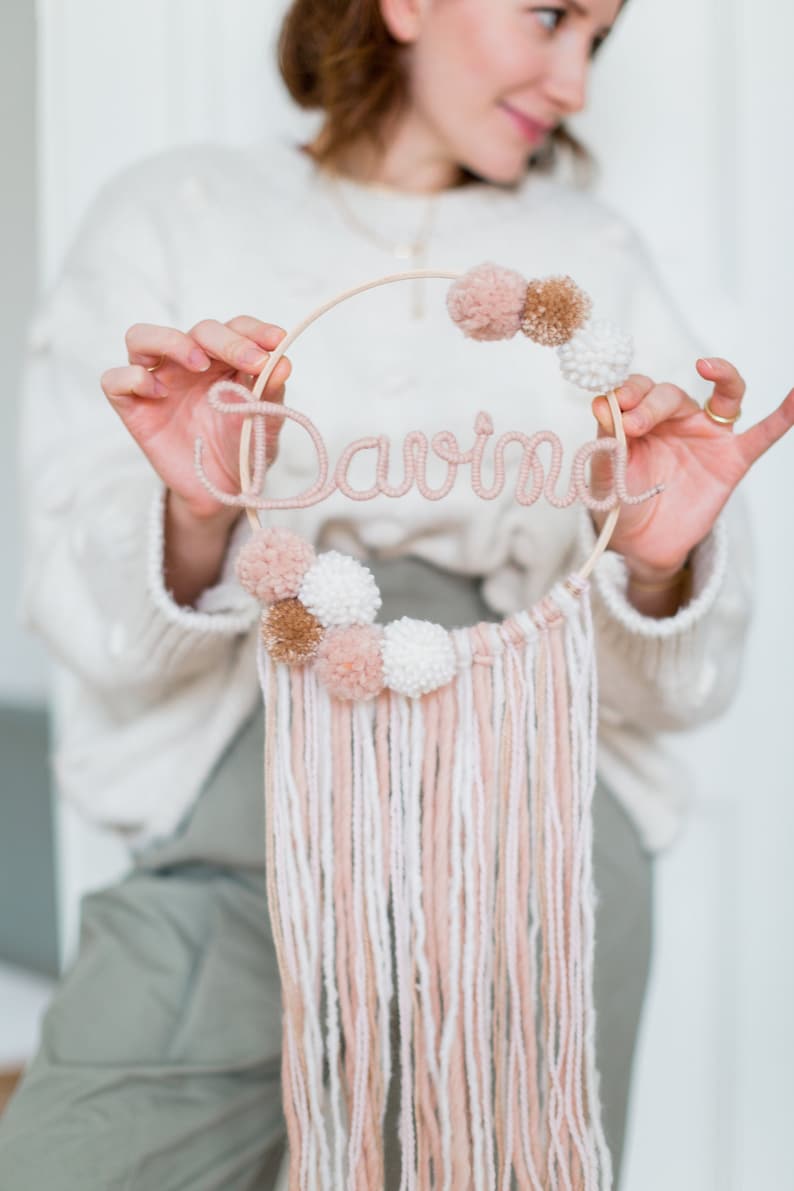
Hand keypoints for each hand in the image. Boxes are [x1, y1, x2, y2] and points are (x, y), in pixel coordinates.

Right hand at [101, 315, 291, 524]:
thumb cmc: (243, 449)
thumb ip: (271, 392)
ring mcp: (158, 381)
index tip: (277, 341)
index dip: (255, 330)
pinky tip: (159, 394)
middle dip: (227, 340)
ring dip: (172, 342)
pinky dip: (133, 378)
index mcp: (225, 360)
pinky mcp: (133, 406)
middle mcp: (188, 363)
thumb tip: (283, 361)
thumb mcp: (265, 423)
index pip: (236, 328)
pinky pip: (115, 379)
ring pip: (141, 337)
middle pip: (198, 330)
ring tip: (199, 364)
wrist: (224, 490)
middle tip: (252, 362)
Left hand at [589, 358, 793, 580]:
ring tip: (707, 366)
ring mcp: (707, 437)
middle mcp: (676, 420)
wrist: (640, 545)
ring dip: (721, 376)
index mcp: (641, 418)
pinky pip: (763, 434)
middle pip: (671, 394)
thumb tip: (602, 403)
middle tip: (634, 425)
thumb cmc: (620, 502)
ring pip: (723, 396)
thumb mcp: (605, 473)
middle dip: (652, 403)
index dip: (627, 393)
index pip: (638, 390)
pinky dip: (783, 415)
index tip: (614, 408)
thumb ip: (607, 439)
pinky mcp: (732, 460)